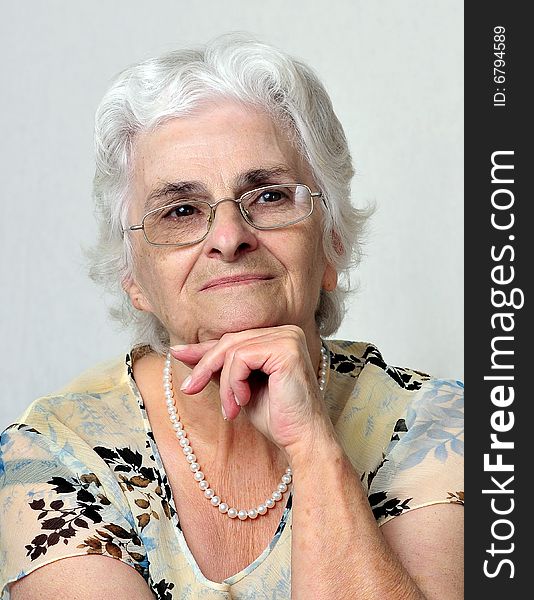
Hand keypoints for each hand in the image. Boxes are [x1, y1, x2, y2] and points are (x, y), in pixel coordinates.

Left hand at [170, 326, 333, 455]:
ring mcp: (288, 338)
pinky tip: (243, 401)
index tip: (176, 355)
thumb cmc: (276, 417)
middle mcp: (286, 331)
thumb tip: (181, 350)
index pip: (233, 339)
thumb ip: (217, 367)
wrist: (302, 440)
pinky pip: (241, 358)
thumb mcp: (238, 387)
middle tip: (191, 389)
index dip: (203, 351)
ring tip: (231, 409)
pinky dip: (234, 383)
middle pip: (229, 341)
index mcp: (278, 337)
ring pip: (232, 350)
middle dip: (206, 367)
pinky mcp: (286, 349)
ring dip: (224, 383)